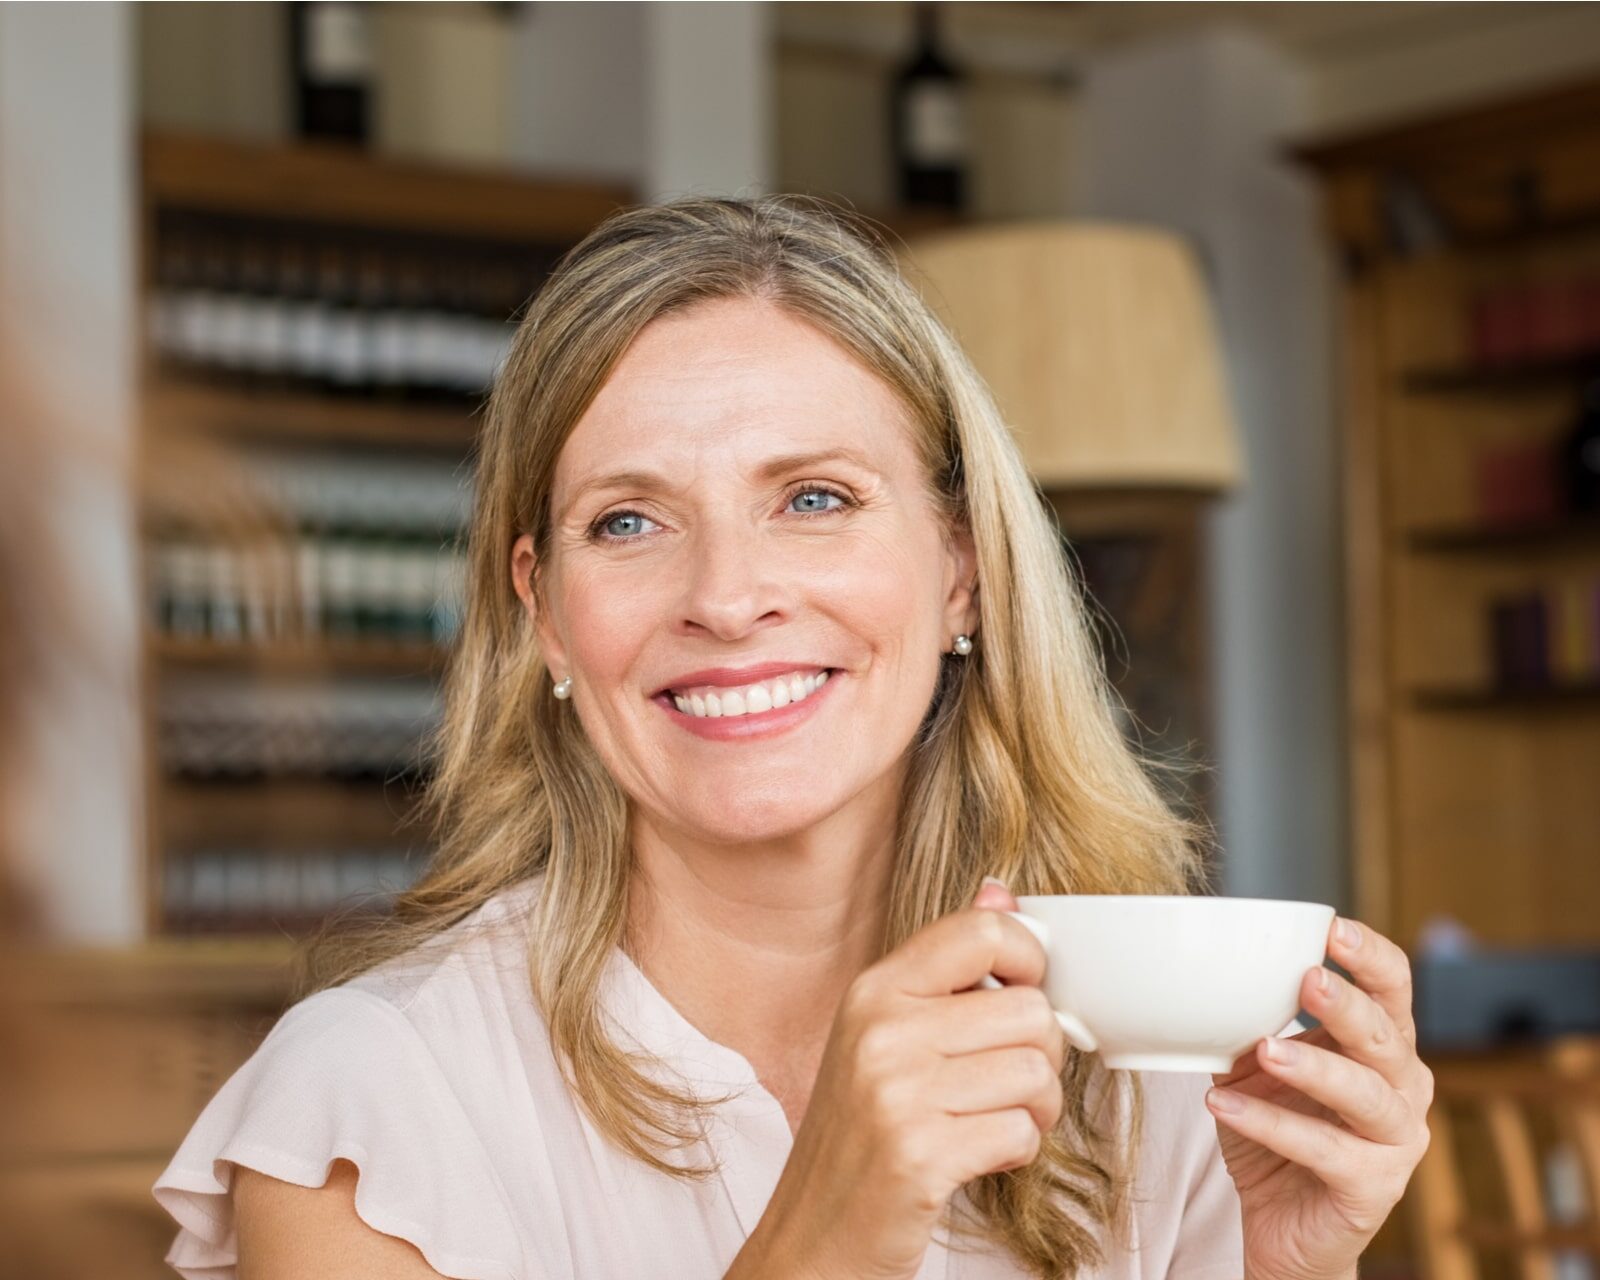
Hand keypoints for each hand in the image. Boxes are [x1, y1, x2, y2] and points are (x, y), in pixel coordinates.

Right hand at [727, 879, 1064, 1279]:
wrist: (814, 1237)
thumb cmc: (860, 1134)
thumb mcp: (886, 1035)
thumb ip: (945, 965)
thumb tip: (1002, 891)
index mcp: (874, 990)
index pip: (983, 931)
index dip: (1031, 958)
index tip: (1027, 992)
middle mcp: (880, 1030)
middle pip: (1029, 1009)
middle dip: (1041, 1055)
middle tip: (1010, 1082)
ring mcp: (895, 1092)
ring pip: (1035, 1073)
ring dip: (1035, 1110)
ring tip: (995, 1122)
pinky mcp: (918, 1154)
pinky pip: (1022, 1132)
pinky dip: (1019, 1151)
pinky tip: (981, 1155)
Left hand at [1205, 916, 1433, 1279]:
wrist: (1283, 1228)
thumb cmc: (1278, 1135)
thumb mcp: (1257, 1068)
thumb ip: (1249, 1025)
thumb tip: (1207, 976)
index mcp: (1382, 1046)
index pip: (1394, 989)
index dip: (1371, 956)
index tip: (1332, 927)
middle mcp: (1403, 1089)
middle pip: (1385, 1037)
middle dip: (1347, 1006)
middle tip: (1307, 979)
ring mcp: (1395, 1142)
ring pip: (1366, 1095)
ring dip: (1314, 1067)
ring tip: (1265, 1050)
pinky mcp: (1373, 1189)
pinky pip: (1325, 1150)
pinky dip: (1270, 1124)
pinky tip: (1222, 1104)